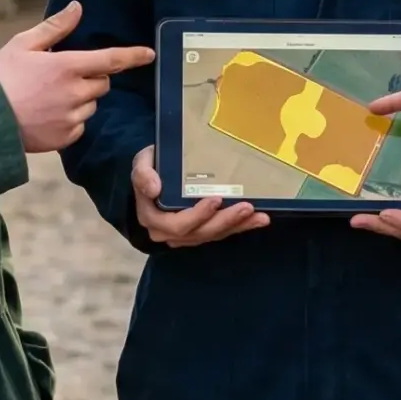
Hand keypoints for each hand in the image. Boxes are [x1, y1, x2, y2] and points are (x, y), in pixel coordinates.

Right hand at [0, 1, 155, 151]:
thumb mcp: (23, 44)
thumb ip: (55, 27)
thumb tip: (77, 8)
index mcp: (67, 66)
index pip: (110, 60)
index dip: (133, 56)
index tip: (149, 54)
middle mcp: (74, 93)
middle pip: (102, 84)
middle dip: (91, 78)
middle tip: (63, 77)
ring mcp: (71, 118)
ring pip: (91, 106)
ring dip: (80, 100)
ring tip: (49, 98)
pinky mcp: (64, 138)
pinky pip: (79, 126)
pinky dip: (69, 121)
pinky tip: (46, 115)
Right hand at [129, 144, 269, 246]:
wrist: (154, 176)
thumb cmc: (150, 169)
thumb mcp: (141, 164)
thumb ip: (143, 175)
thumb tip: (154, 189)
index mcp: (153, 218)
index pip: (177, 224)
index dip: (198, 216)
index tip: (216, 199)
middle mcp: (169, 232)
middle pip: (199, 233)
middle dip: (224, 221)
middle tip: (246, 207)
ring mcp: (186, 234)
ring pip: (213, 234)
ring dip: (237, 226)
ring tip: (258, 216)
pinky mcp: (201, 231)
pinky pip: (221, 232)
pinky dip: (241, 226)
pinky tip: (260, 220)